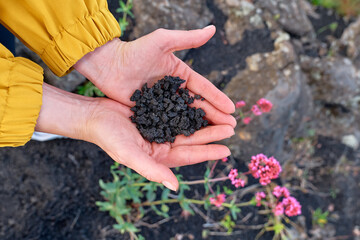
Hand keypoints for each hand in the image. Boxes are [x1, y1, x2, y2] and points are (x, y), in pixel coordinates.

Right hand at [35, 84, 233, 190]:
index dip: (207, 153)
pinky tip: (202, 103)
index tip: (227, 150)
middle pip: (192, 139)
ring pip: (188, 124)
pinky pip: (178, 110)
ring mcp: (160, 127)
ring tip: (223, 116)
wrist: (94, 115)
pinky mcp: (156, 112)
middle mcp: (162, 142)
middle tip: (232, 128)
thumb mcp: (130, 155)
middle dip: (212, 134)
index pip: (188, 156)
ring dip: (204, 121)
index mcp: (158, 155)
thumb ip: (152, 170)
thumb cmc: (109, 137)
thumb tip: (175, 187)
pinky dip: (190, 108)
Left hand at [74, 26, 235, 127]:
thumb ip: (188, 38)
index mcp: (180, 74)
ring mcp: (163, 102)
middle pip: (198, 105)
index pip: (203, 88)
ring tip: (217, 136)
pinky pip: (169, 122)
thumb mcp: (162, 41)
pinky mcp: (151, 112)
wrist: (108, 65)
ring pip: (186, 116)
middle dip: (215, 116)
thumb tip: (213, 29)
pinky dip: (181, 130)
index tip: (232, 109)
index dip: (217, 99)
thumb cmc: (135, 51)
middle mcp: (174, 89)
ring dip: (201, 126)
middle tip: (231, 128)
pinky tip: (192, 140)